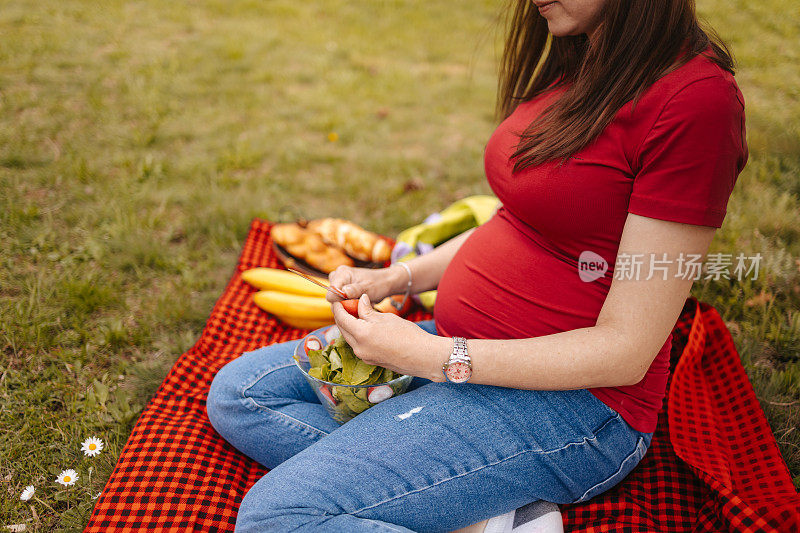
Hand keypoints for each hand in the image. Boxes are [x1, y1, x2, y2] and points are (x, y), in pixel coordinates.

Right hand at [326, 265, 405, 302]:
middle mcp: (338, 275)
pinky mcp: (342, 287)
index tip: (353, 303)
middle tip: (358, 302)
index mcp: (342, 273)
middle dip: (343, 303)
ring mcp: (339, 282)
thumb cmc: (379, 284)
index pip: (331, 293)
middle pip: (332, 297)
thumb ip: (355, 290)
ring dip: (347, 303)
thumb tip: (344, 291)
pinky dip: (349, 303)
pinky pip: (340, 300)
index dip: (340, 302)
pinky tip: (358, 301)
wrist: (385, 282)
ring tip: (359, 301)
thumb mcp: (368, 288)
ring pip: (336, 299)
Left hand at [331, 294, 448, 380]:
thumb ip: (368, 310)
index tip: (338, 299)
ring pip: (350, 338)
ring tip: (355, 314)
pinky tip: (364, 327)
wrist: (423, 357)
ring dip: (349, 326)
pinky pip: (358, 345)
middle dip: (342, 316)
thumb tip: (360, 300)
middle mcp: (359, 348)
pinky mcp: (371, 361)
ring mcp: (364, 357)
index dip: (338, 307)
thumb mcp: (386, 318)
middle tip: (345, 304)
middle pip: (343, 329)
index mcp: (362, 335)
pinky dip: (357, 335)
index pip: (342, 319)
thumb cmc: (408, 335)